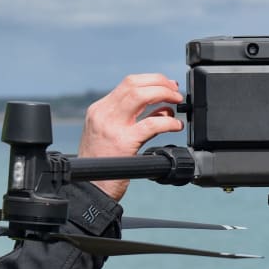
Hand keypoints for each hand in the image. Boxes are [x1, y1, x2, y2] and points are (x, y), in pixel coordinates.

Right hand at [78, 74, 184, 199]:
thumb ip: (132, 119)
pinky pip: (151, 124)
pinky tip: (175, 125)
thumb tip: (162, 107)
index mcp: (99, 110)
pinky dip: (168, 121)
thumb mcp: (110, 134)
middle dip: (160, 83)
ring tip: (177, 102)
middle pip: (135, 84)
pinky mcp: (124, 142)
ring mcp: (112, 127)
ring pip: (141, 96)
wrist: (90, 188)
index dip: (152, 80)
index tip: (167, 85)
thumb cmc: (103, 165)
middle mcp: (103, 114)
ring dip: (164, 95)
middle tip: (175, 92)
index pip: (128, 83)